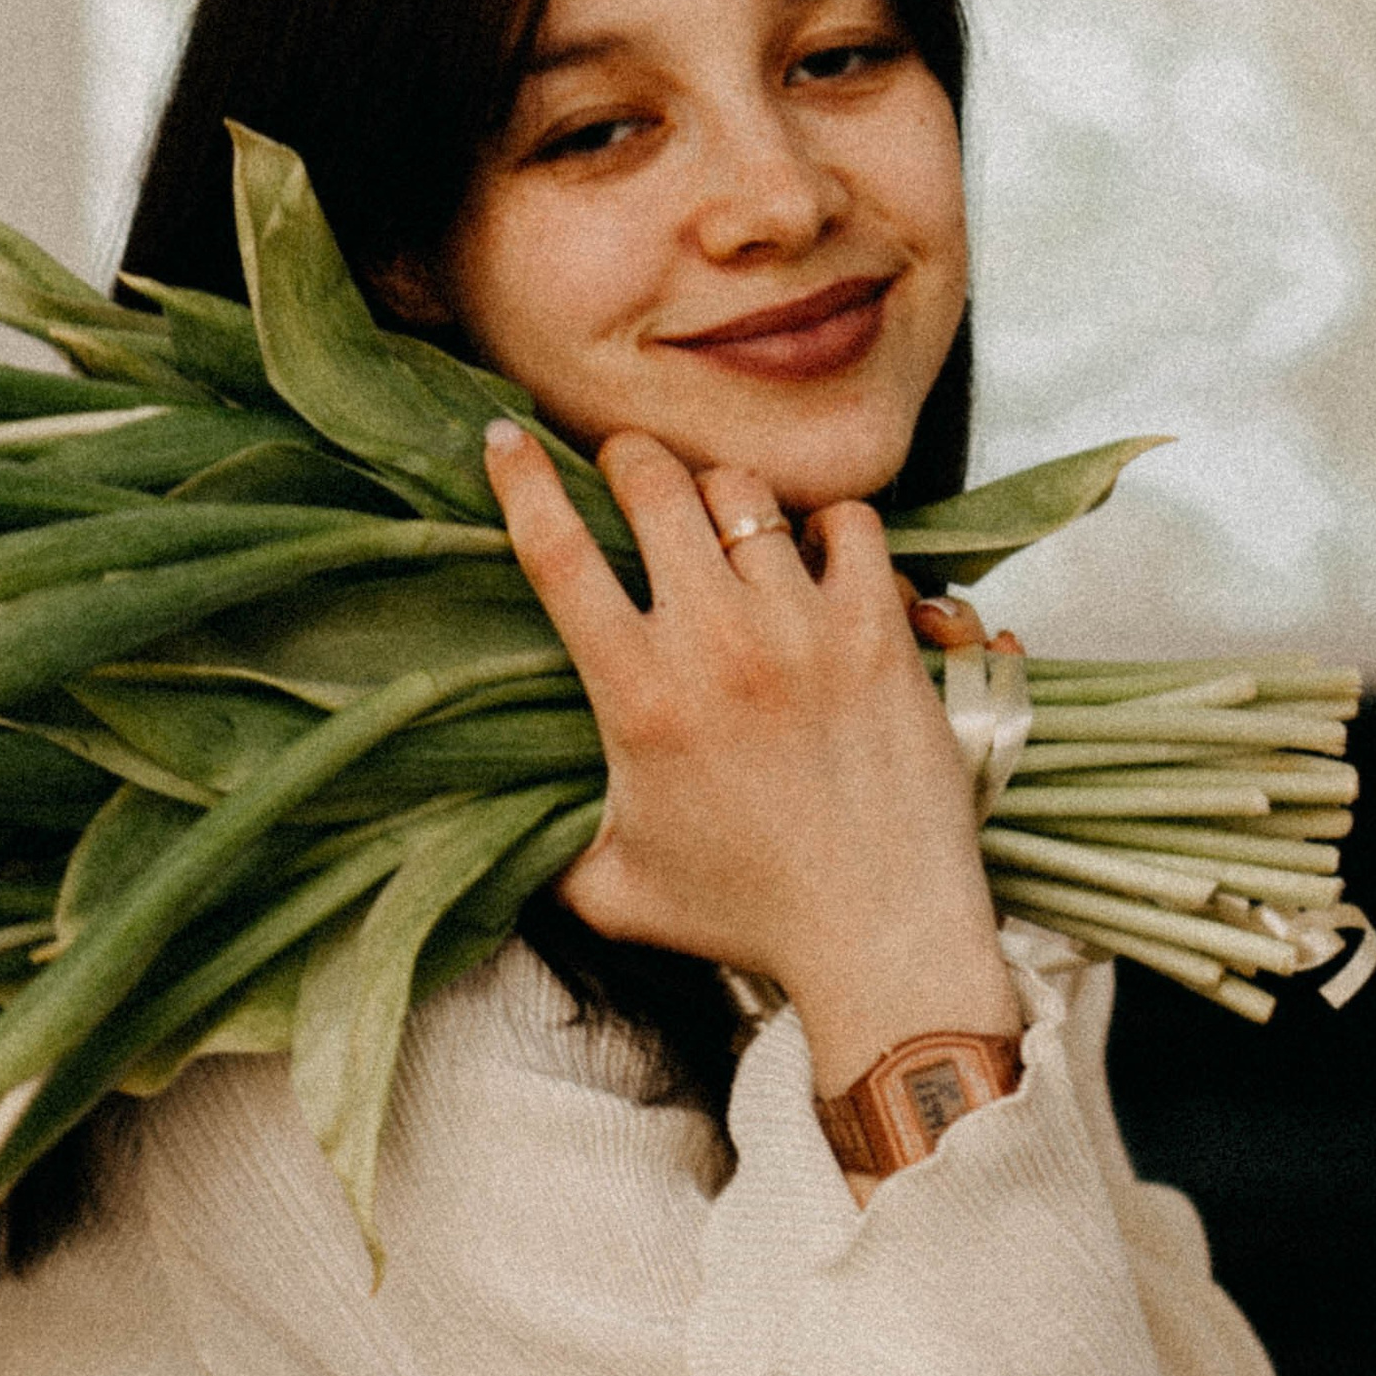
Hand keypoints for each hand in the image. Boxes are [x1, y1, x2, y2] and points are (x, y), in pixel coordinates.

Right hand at [483, 420, 1017, 1109]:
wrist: (879, 937)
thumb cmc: (745, 921)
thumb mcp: (612, 890)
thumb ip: (546, 852)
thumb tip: (496, 828)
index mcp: (637, 696)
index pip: (556, 553)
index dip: (520, 480)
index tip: (503, 437)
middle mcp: (715, 646)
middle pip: (652, 488)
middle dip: (627, 460)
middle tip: (627, 469)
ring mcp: (803, 630)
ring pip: (744, 494)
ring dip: (721, 494)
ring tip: (721, 516)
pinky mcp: (878, 633)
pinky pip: (849, 523)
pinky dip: (827, 526)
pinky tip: (816, 556)